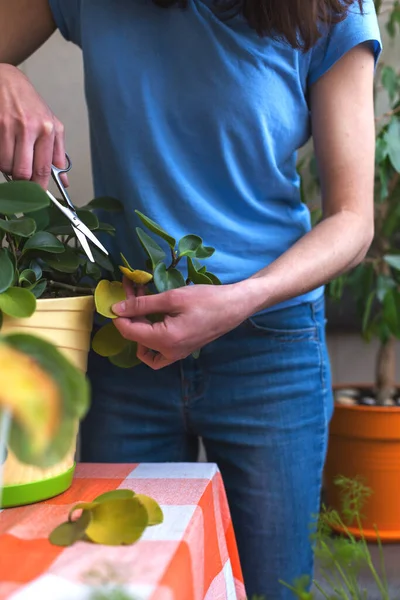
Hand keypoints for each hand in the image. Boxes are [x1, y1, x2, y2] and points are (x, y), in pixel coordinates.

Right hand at [0, 64, 66, 187]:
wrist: (6, 79)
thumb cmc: (30, 104)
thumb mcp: (52, 125)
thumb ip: (58, 153)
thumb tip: (65, 181)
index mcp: (46, 130)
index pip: (43, 168)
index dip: (39, 186)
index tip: (38, 195)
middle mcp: (28, 127)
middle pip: (22, 171)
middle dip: (21, 181)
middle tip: (21, 178)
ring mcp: (7, 125)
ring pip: (5, 165)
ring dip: (7, 168)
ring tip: (11, 159)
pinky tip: (3, 149)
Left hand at [112, 278, 252, 368]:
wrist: (235, 306)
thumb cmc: (207, 300)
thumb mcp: (173, 297)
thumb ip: (143, 304)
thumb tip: (117, 308)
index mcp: (165, 340)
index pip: (129, 331)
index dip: (118, 314)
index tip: (117, 295)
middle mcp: (169, 352)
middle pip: (137, 337)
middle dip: (131, 313)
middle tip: (133, 289)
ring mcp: (176, 354)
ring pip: (146, 348)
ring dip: (139, 325)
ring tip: (141, 303)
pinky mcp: (182, 350)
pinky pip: (159, 352)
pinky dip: (150, 339)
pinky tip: (153, 320)